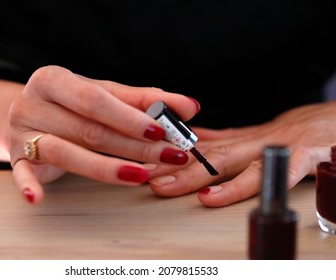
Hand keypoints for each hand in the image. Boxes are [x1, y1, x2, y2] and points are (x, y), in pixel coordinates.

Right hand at [9, 66, 199, 203]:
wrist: (31, 113)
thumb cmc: (73, 104)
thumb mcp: (104, 96)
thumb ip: (144, 100)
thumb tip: (190, 106)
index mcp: (54, 79)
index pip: (97, 99)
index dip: (131, 116)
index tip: (164, 130)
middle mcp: (32, 102)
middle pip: (89, 129)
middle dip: (134, 145)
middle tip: (170, 156)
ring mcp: (23, 132)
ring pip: (66, 152)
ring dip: (106, 168)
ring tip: (142, 176)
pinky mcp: (18, 157)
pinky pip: (21, 174)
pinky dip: (29, 186)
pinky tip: (38, 199)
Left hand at [149, 101, 335, 206]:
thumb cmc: (297, 130)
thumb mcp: (256, 134)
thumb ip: (226, 141)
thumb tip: (196, 142)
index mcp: (244, 140)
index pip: (204, 148)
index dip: (173, 157)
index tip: (147, 165)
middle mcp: (256, 142)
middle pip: (213, 155)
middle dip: (179, 169)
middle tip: (151, 179)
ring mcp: (280, 147)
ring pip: (239, 162)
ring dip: (204, 176)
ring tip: (180, 189)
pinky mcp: (308, 154)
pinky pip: (284, 168)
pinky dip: (257, 180)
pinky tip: (224, 194)